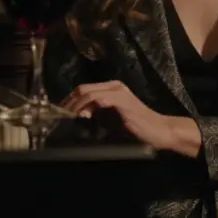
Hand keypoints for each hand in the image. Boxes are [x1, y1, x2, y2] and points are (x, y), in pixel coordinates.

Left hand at [60, 81, 201, 157]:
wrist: (159, 130)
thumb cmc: (137, 128)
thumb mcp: (112, 119)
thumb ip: (98, 114)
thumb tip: (79, 114)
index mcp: (112, 88)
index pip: (84, 89)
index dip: (69, 99)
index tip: (58, 111)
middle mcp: (114, 86)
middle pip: (83, 88)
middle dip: (68, 101)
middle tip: (58, 114)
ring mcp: (118, 92)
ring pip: (88, 93)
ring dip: (74, 105)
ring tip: (66, 116)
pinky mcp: (121, 100)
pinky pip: (98, 99)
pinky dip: (87, 107)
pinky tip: (81, 115)